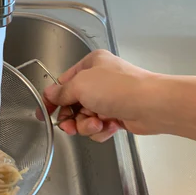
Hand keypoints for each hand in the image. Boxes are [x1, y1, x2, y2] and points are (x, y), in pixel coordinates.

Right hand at [43, 49, 162, 141]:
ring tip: (98, 123)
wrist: (152, 105)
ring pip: (84, 118)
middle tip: (70, 126)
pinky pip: (98, 127)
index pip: (63, 83)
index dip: (52, 100)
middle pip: (72, 104)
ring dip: (87, 125)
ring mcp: (109, 99)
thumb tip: (50, 94)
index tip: (43, 114)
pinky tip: (110, 127)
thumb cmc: (117, 88)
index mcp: (90, 64)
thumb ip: (62, 92)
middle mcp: (99, 80)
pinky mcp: (118, 116)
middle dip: (71, 117)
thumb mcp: (81, 85)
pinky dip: (101, 130)